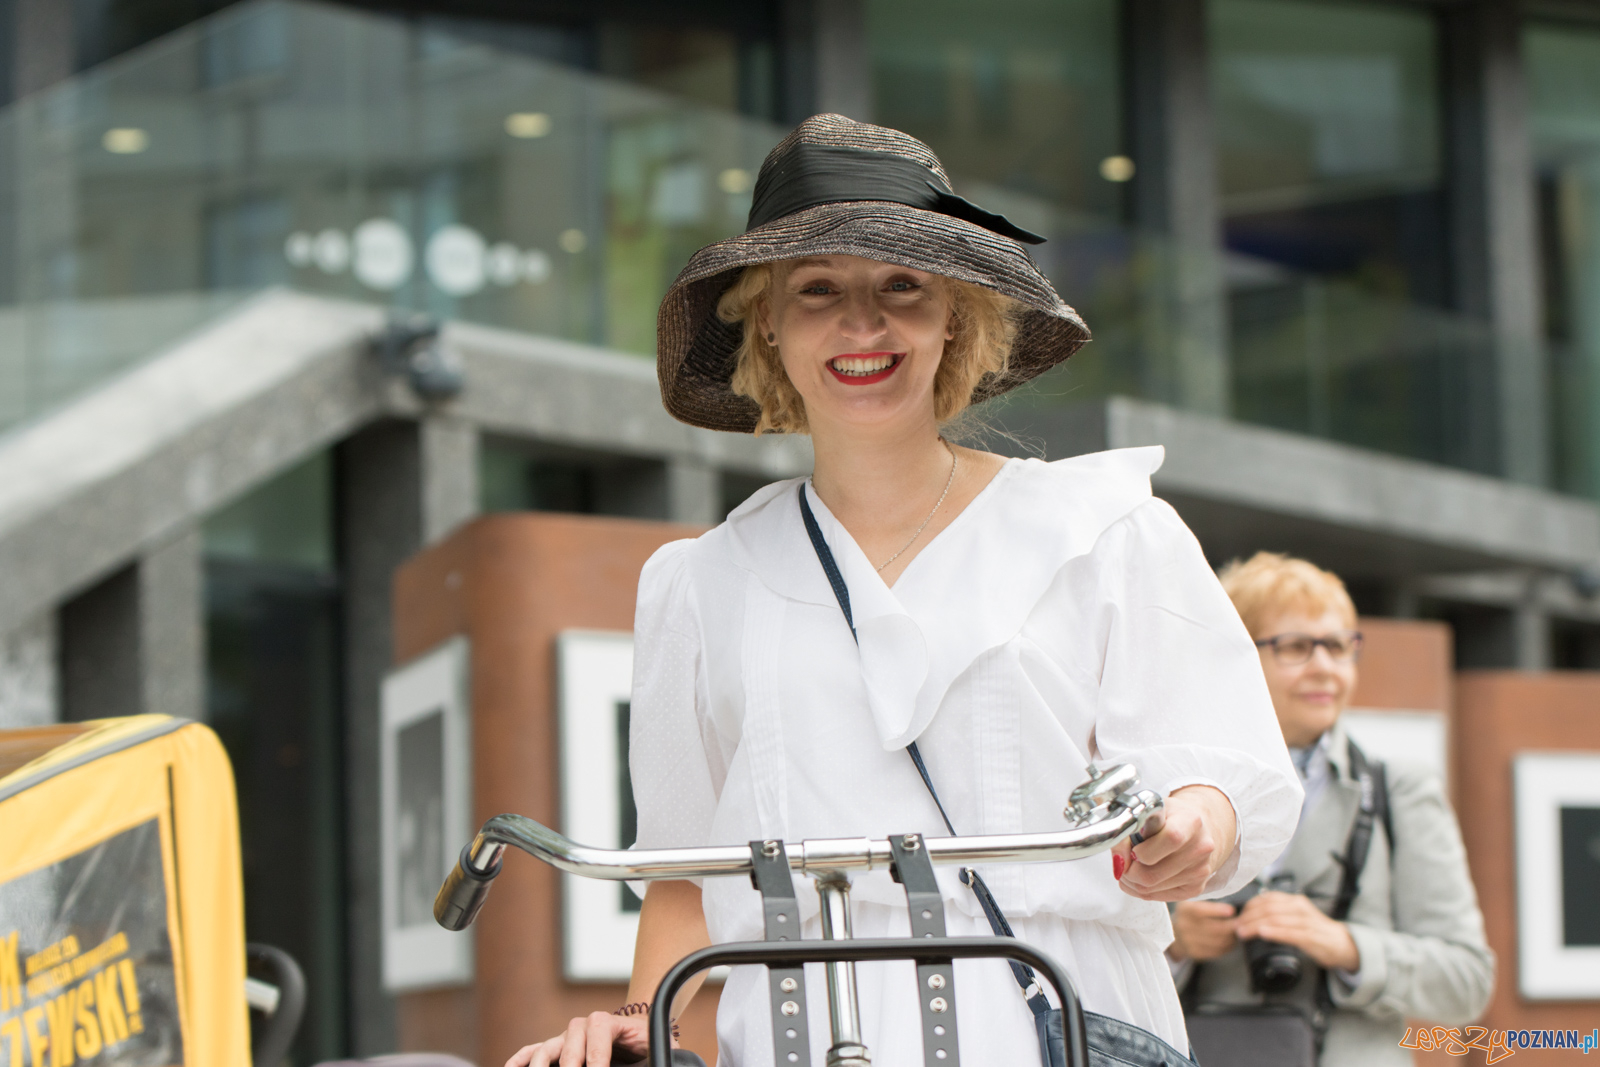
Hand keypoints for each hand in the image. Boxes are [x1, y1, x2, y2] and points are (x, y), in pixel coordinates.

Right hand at [505, 1012, 650, 1066]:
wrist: (637, 1027)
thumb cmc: (648, 1039)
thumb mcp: (658, 1045)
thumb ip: (659, 1053)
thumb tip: (668, 1062)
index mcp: (608, 1023)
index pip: (597, 1037)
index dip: (596, 1060)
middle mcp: (582, 1027)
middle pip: (569, 1045)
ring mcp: (565, 1037)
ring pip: (546, 1049)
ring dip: (539, 1065)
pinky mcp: (555, 1048)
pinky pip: (532, 1051)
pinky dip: (520, 1060)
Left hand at [1114, 785, 1236, 901]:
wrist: (1198, 830)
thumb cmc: (1169, 818)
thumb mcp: (1149, 811)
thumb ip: (1129, 829)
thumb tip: (1118, 860)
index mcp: (1191, 822)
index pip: (1170, 839)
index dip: (1143, 850)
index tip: (1131, 849)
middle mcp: (1200, 848)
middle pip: (1152, 874)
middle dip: (1128, 871)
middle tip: (1122, 861)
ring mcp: (1200, 871)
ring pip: (1150, 889)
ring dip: (1131, 881)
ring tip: (1130, 866)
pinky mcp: (1195, 889)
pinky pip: (1156, 897)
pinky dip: (1140, 889)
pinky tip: (1140, 875)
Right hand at [1169, 900, 1238, 960]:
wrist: (1175, 933)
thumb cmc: (1192, 915)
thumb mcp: (1195, 904)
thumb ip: (1210, 904)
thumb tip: (1233, 910)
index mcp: (1184, 910)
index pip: (1201, 910)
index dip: (1217, 910)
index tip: (1232, 910)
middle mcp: (1183, 925)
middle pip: (1214, 928)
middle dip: (1232, 926)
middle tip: (1243, 923)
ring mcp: (1187, 941)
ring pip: (1218, 941)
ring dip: (1232, 938)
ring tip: (1239, 932)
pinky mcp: (1194, 953)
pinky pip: (1216, 951)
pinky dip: (1227, 947)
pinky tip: (1231, 942)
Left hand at [1235, 891, 1359, 971]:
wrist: (1341, 943)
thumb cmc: (1315, 931)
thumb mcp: (1296, 917)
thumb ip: (1278, 913)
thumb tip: (1253, 915)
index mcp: (1294, 901)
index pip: (1266, 898)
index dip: (1249, 907)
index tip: (1238, 917)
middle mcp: (1299, 907)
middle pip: (1267, 908)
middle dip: (1248, 917)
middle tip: (1236, 927)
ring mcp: (1306, 921)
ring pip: (1275, 919)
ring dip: (1255, 925)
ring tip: (1242, 932)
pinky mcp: (1311, 937)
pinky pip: (1290, 932)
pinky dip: (1274, 932)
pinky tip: (1263, 933)